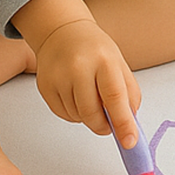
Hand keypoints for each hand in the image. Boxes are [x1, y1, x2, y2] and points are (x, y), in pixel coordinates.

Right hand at [33, 18, 141, 146]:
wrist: (62, 32)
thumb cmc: (95, 50)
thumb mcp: (119, 64)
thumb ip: (128, 93)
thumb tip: (129, 125)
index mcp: (103, 60)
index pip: (114, 97)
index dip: (123, 122)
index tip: (130, 142)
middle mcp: (78, 67)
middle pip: (91, 113)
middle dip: (104, 126)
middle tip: (110, 124)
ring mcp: (58, 77)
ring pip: (77, 117)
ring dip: (88, 117)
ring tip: (91, 96)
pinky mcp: (44, 87)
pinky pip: (63, 115)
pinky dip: (74, 113)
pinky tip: (76, 96)